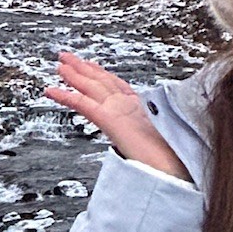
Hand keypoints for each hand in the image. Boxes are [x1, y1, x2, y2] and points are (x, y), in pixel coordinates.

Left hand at [45, 52, 193, 181]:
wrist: (181, 173)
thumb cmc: (176, 164)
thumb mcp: (165, 148)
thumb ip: (155, 141)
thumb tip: (156, 147)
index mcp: (145, 111)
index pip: (120, 87)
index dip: (105, 75)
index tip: (94, 66)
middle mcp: (133, 106)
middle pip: (104, 81)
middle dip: (86, 68)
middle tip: (69, 59)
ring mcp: (122, 111)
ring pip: (92, 87)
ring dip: (74, 74)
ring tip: (60, 65)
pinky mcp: (112, 120)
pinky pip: (84, 104)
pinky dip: (66, 96)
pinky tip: (52, 91)